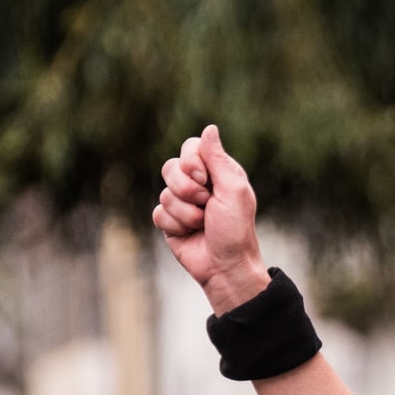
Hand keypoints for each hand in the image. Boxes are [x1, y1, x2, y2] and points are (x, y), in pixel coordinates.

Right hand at [153, 124, 272, 314]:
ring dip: (186, 212)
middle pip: (170, 167)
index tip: (204, 178)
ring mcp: (182, 203)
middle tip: (206, 204)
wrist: (226, 266)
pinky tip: (190, 234)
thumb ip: (218, 159)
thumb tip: (209, 128)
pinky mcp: (169, 221)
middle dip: (187, 189)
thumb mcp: (233, 190)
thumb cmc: (236, 230)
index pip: (191, 147)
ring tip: (202, 224)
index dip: (192, 161)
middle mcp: (198, 184)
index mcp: (217, 172)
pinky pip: (158, 213)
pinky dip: (176, 225)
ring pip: (164, 193)